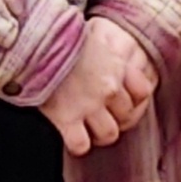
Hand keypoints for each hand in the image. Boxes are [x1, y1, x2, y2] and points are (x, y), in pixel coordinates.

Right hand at [38, 17, 158, 155]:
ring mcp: (89, 105)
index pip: (143, 92)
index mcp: (117, 66)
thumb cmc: (61, 37)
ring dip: (99, 135)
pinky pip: (81, 145)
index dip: (134, 99)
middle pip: (126, 116)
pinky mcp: (66, 118)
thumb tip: (106, 51)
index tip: (120, 100)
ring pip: (109, 134)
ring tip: (87, 130)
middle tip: (99, 116)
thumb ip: (105, 48)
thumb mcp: (92, 36)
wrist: (37, 42)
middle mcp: (109, 88)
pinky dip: (77, 145)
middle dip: (114, 118)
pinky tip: (70, 136)